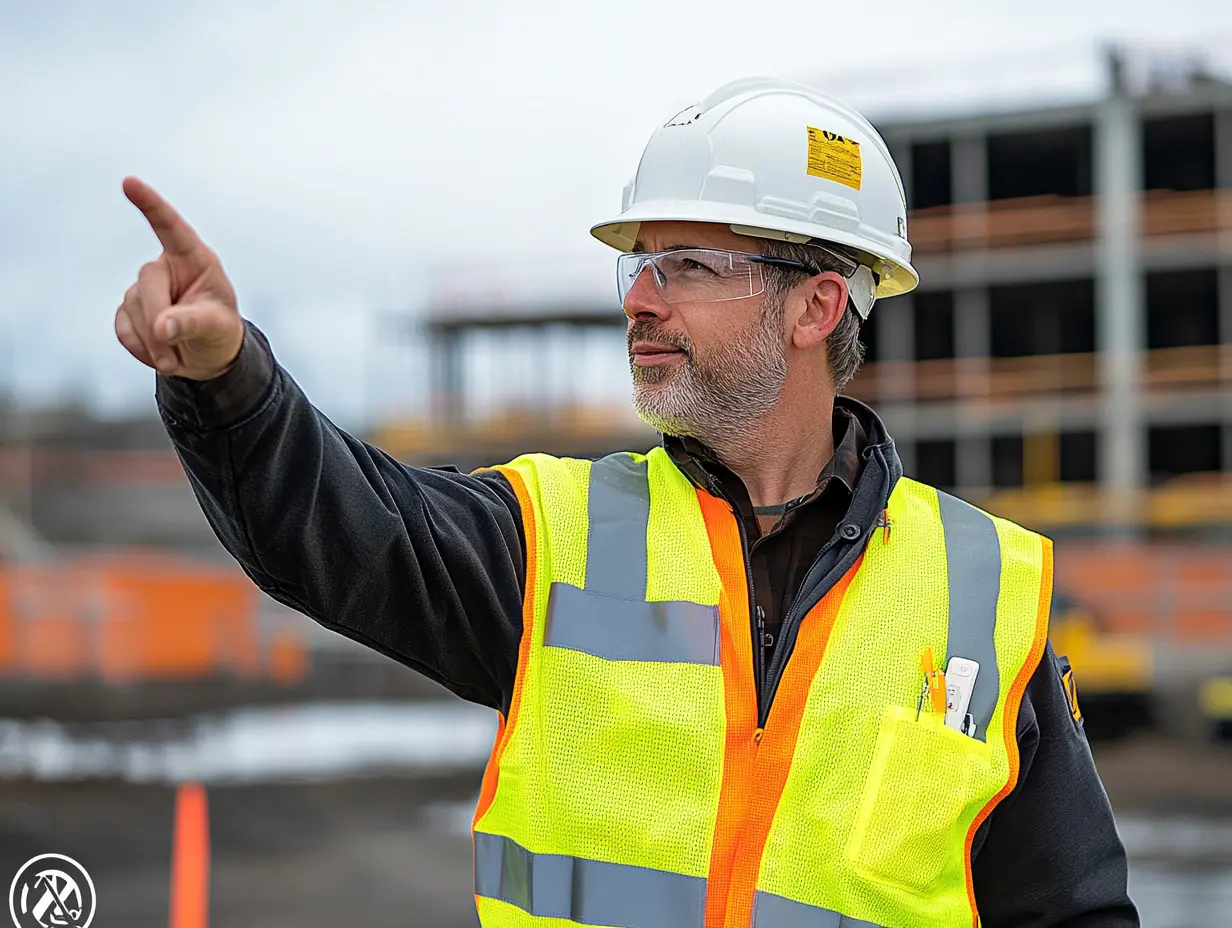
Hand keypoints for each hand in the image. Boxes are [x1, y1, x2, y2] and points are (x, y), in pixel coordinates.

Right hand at [116, 177, 244, 379]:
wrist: (207, 355)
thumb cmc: (220, 332)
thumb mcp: (218, 327)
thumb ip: (193, 323)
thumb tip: (162, 327)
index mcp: (194, 258)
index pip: (171, 227)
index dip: (150, 204)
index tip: (129, 182)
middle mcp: (165, 267)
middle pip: (147, 285)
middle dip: (159, 321)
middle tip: (174, 353)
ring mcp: (143, 287)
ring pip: (132, 311)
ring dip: (153, 343)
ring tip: (175, 358)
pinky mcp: (127, 310)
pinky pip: (123, 329)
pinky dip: (140, 349)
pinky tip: (160, 354)